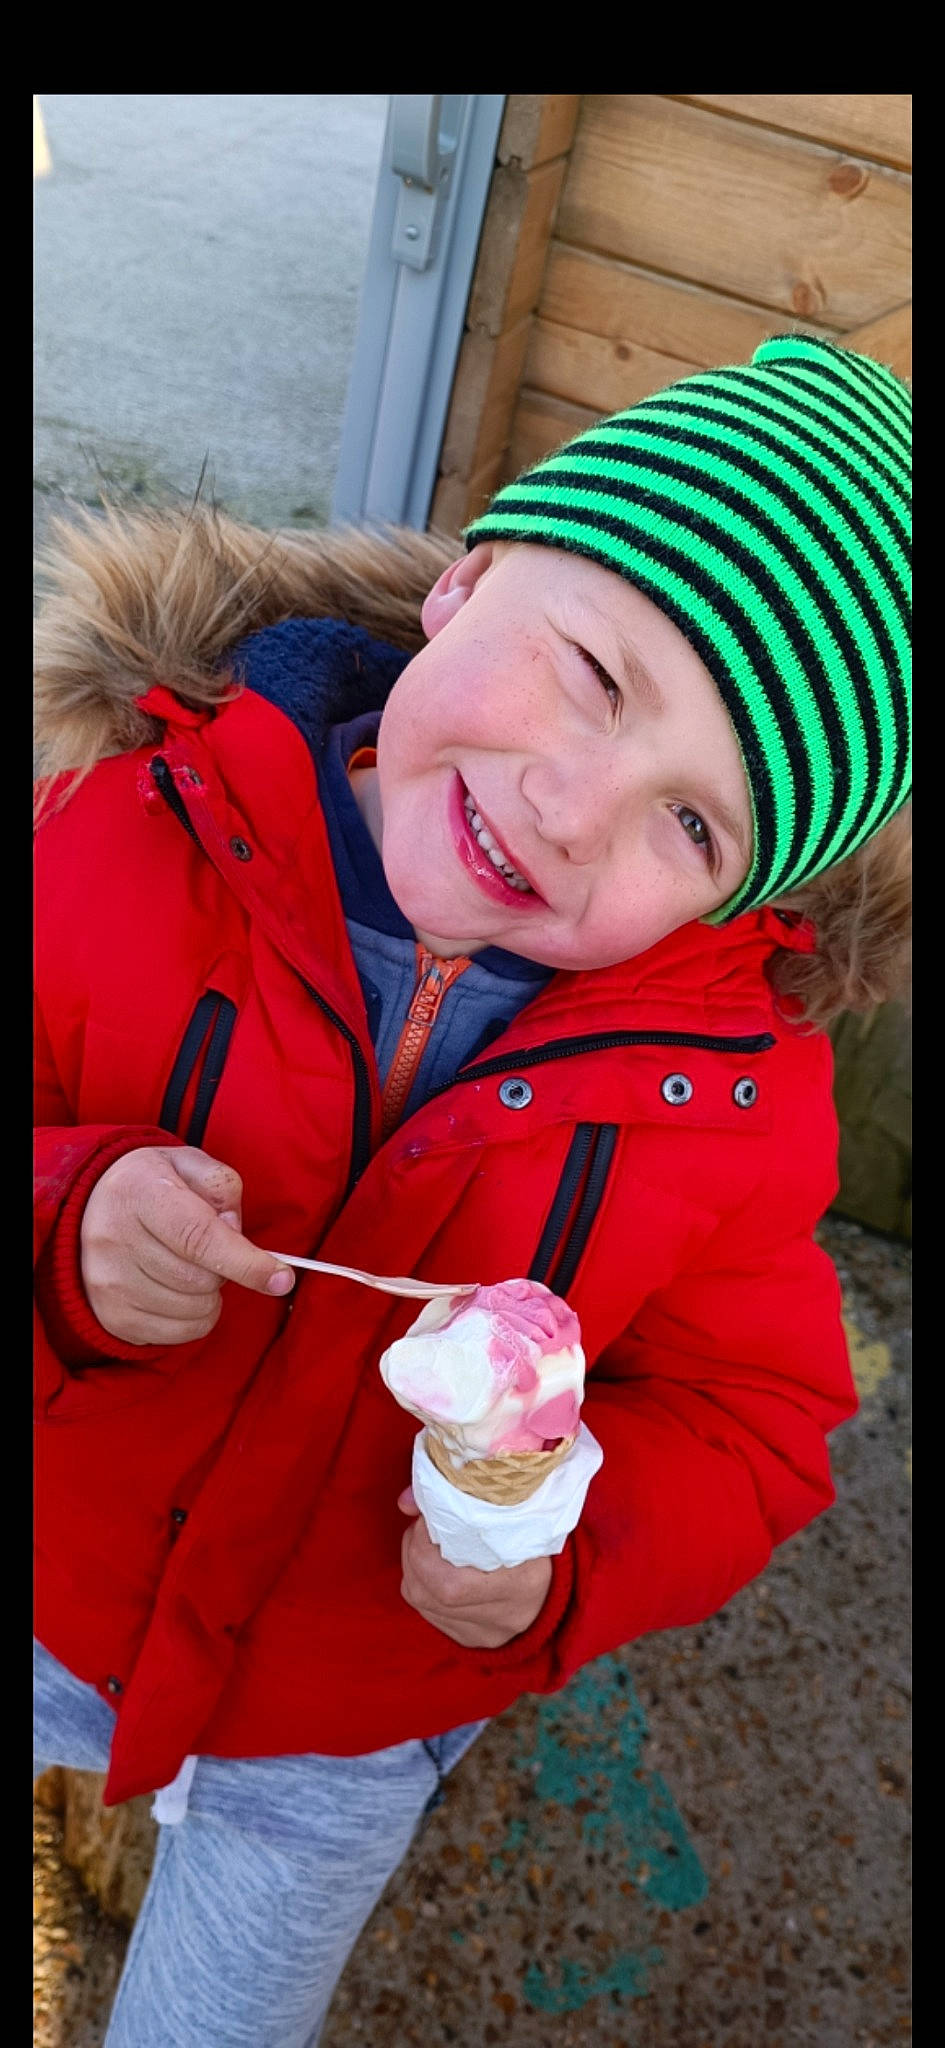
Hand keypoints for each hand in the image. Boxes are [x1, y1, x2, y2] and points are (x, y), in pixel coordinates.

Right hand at [80, 1145, 294, 1345]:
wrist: (88, 1207)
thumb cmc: (153, 1185)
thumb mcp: (189, 1164)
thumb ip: (221, 1188)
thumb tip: (235, 1234)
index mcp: (140, 1192)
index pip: (199, 1237)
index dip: (245, 1262)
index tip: (281, 1277)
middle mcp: (115, 1238)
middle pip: (199, 1279)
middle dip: (224, 1270)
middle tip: (211, 1251)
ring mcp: (108, 1281)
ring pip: (192, 1310)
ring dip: (209, 1295)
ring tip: (191, 1268)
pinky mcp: (110, 1315)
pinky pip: (177, 1334)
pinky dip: (194, 1318)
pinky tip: (180, 1292)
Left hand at [398, 1489, 551, 1647]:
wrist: (560, 1591)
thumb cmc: (538, 1542)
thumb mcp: (520, 1516)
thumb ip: (467, 1502)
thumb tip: (404, 1501)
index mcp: (522, 1586)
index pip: (450, 1586)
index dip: (425, 1548)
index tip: (430, 1516)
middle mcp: (501, 1619)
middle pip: (427, 1593)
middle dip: (413, 1549)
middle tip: (424, 1523)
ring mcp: (483, 1635)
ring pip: (419, 1600)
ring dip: (412, 1562)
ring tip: (427, 1539)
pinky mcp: (467, 1640)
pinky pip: (424, 1610)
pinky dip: (419, 1580)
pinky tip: (432, 1562)